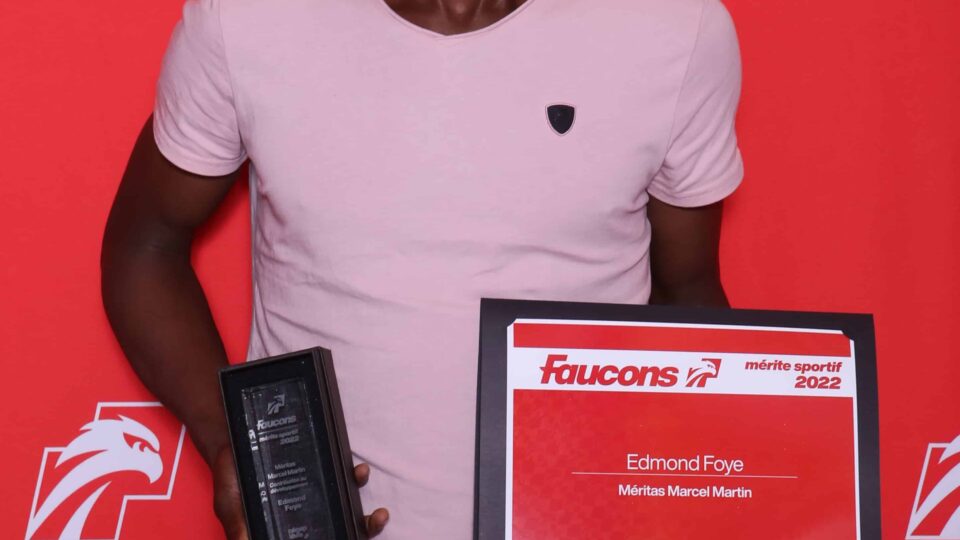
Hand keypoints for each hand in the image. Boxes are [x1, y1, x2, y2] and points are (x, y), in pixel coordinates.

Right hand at [211, 446, 389, 538]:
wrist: (232, 439)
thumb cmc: (231, 477)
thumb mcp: (230, 505)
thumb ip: (239, 526)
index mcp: (290, 527)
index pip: (323, 538)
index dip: (344, 538)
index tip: (355, 537)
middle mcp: (309, 511)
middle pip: (345, 527)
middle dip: (367, 526)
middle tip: (377, 518)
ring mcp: (318, 491)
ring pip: (350, 501)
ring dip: (364, 496)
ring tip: (365, 485)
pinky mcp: (321, 469)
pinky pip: (344, 475)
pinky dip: (355, 475)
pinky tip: (357, 469)